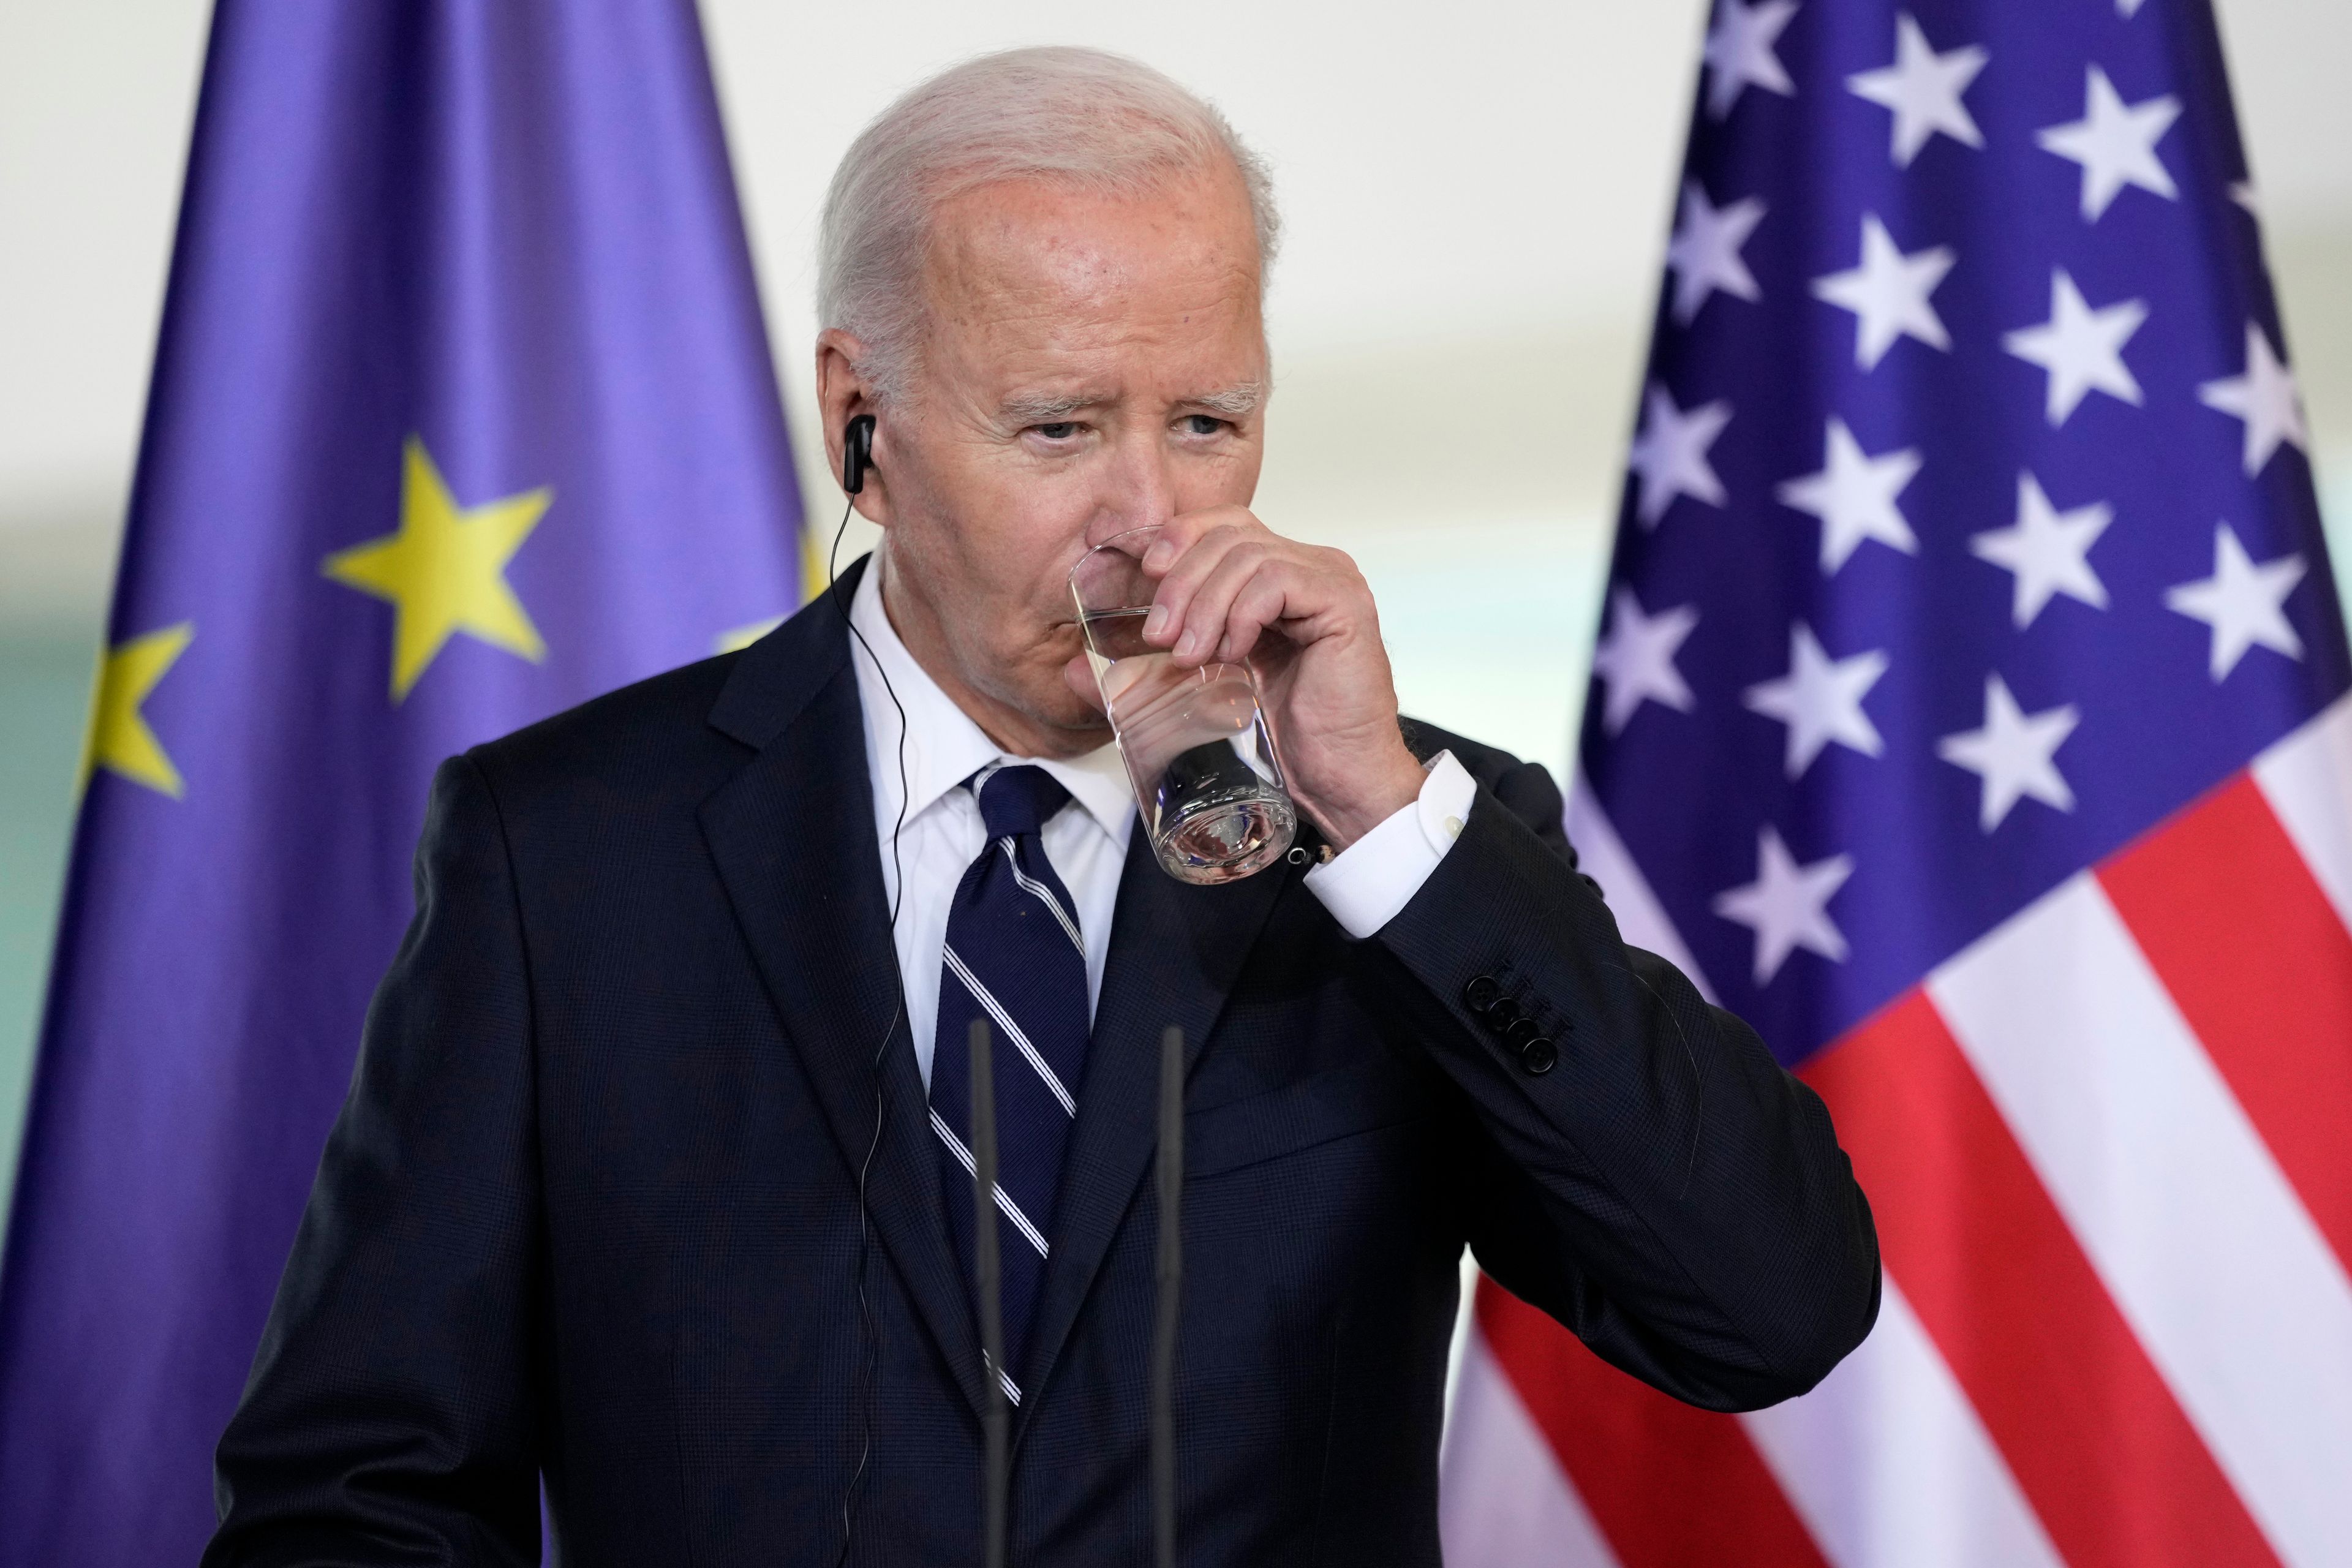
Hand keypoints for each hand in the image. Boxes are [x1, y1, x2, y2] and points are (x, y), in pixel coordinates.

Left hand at [1064, 508, 1425, 848]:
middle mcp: (1308, 567)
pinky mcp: (1344, 603)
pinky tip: (1230, 652)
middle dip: (1180, 579)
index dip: (1176, 539)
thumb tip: (1071, 670)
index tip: (1139, 574)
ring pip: (1247, 554)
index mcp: (1278, 577)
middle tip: (1159, 636)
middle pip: (1230, 531)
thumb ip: (1144, 673)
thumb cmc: (1285, 742)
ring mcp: (1330, 580)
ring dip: (1204, 602)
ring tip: (1189, 655)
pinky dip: (1241, 612)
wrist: (1339, 784)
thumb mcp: (1199, 694)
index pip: (1221, 527)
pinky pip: (1277, 579)